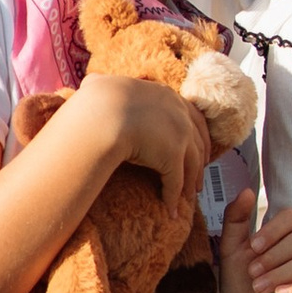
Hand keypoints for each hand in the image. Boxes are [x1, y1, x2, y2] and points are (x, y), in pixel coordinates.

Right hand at [78, 58, 207, 200]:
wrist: (101, 113)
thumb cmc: (96, 100)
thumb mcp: (105, 86)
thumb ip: (106, 86)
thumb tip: (90, 83)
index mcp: (168, 96)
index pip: (192, 116)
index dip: (198, 135)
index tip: (199, 147)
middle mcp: (180, 114)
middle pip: (199, 143)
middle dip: (201, 162)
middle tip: (198, 178)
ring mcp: (180, 135)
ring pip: (192, 165)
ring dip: (190, 183)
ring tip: (188, 197)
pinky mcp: (173, 156)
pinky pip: (175, 182)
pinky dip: (173, 198)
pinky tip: (171, 210)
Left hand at [216, 191, 291, 292]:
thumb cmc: (239, 287)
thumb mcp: (231, 250)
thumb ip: (236, 219)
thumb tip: (247, 190)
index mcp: (284, 240)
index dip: (273, 230)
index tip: (253, 247)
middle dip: (272, 257)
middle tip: (252, 273)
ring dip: (279, 274)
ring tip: (259, 288)